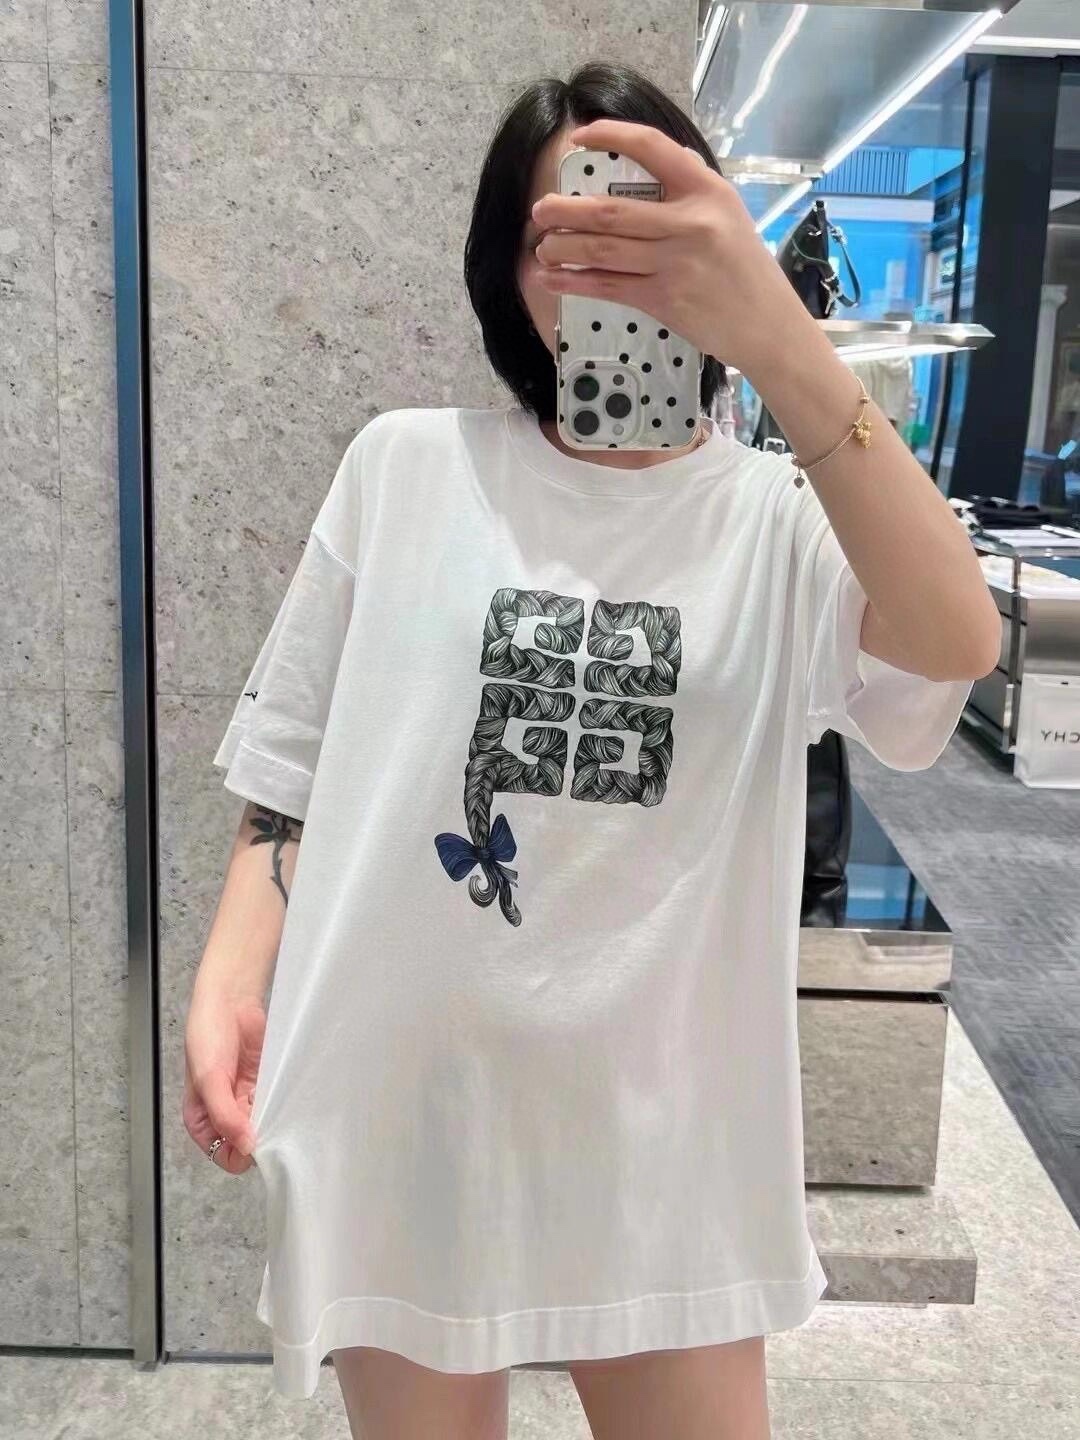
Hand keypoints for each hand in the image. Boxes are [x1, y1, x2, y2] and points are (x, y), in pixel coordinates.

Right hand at [183, 985, 265, 1174]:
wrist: (231, 1002)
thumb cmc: (207, 1037)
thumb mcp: (209, 1080)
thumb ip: (224, 1116)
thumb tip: (246, 1148)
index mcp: (202, 1122)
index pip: (224, 1156)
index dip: (241, 1154)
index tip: (257, 1141)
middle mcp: (226, 1116)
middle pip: (248, 1144)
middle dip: (261, 1137)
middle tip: (272, 1123)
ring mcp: (247, 1102)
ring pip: (265, 1126)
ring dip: (274, 1121)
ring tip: (280, 1108)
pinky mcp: (266, 1086)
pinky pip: (277, 1105)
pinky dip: (283, 1105)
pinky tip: (287, 1097)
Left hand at [530, 117, 823, 387]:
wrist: (768, 325)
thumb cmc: (746, 269)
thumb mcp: (730, 214)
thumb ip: (693, 189)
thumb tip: (659, 161)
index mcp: (707, 190)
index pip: (652, 147)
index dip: (611, 136)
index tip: (580, 136)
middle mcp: (690, 222)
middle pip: (611, 212)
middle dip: (566, 210)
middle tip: (540, 210)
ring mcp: (674, 263)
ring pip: (603, 250)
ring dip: (563, 247)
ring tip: (542, 246)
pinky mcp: (663, 300)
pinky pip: (608, 286)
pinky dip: (575, 283)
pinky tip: (552, 279)